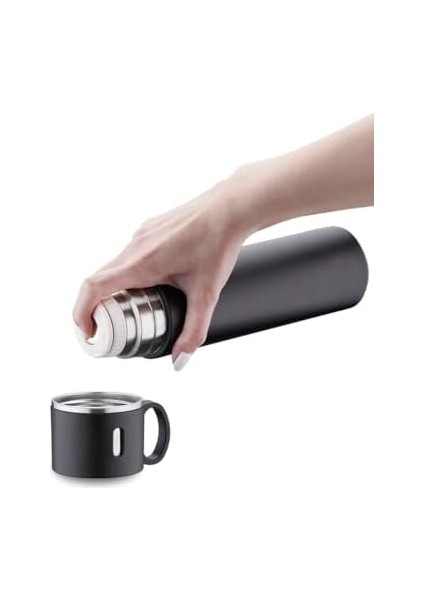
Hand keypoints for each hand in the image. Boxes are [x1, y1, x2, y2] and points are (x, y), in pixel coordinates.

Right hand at [73, 181, 248, 369]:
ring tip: (133, 308)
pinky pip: (129, 255)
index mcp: (141, 262)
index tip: (88, 331)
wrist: (231, 208)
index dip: (81, 312)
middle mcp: (135, 246)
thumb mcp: (206, 294)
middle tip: (110, 328)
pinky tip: (152, 284)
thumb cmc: (218, 243)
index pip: (93, 287)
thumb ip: (194, 332)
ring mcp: (141, 235)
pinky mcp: (150, 230)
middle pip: (100, 280)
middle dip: (98, 307)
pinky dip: (130, 274)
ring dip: (115, 289)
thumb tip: (181, 360)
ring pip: (115, 267)